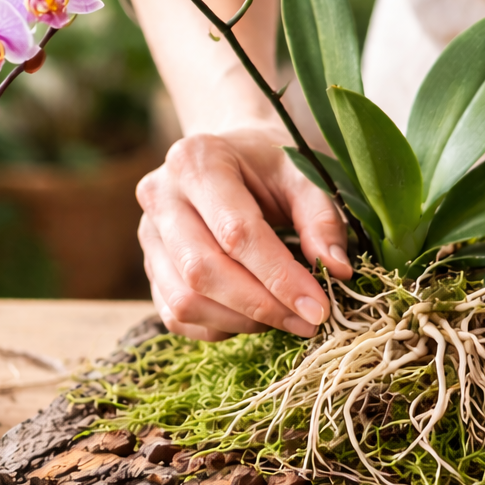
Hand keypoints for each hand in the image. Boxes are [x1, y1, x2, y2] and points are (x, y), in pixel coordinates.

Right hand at [136, 126, 351, 341]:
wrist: (231, 156)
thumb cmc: (270, 166)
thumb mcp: (304, 176)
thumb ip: (322, 219)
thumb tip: (337, 271)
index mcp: (197, 161)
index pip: (236, 232)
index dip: (279, 277)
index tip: (319, 307)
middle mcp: (160, 195)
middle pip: (202, 270)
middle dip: (261, 306)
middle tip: (308, 322)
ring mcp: (147, 233)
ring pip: (184, 300)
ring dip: (240, 322)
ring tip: (285, 318)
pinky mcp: (149, 266)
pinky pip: (175, 315)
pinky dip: (219, 328)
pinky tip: (254, 317)